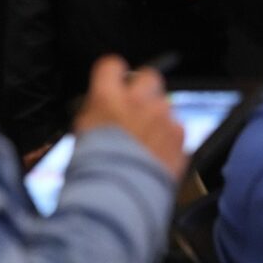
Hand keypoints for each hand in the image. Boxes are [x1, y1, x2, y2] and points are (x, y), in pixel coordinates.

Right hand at [73, 56, 186, 177]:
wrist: (118, 197)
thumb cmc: (92, 170)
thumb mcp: (83, 134)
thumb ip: (97, 112)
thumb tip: (101, 106)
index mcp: (108, 98)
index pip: (112, 65)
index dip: (114, 73)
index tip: (114, 81)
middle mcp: (138, 101)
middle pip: (149, 76)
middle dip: (144, 88)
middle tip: (137, 106)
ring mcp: (163, 117)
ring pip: (164, 105)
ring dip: (157, 117)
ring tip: (145, 141)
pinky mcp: (179, 136)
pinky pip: (176, 128)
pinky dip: (168, 139)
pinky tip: (156, 155)